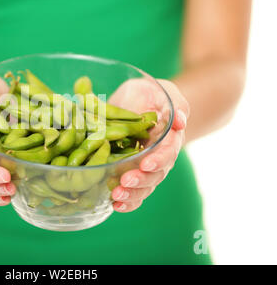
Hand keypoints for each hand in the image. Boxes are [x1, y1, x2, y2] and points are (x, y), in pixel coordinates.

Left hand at [108, 79, 189, 212]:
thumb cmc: (151, 94)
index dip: (158, 160)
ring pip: (144, 187)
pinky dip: (126, 201)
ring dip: (132, 194)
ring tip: (116, 196)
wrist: (138, 102)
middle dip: (141, 180)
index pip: (168, 152)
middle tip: (125, 181)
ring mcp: (144, 167)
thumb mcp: (163, 91)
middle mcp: (158, 156)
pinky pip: (132, 192)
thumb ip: (175, 103)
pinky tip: (115, 205)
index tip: (146, 163)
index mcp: (169, 138)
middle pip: (156, 175)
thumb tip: (180, 121)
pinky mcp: (129, 172)